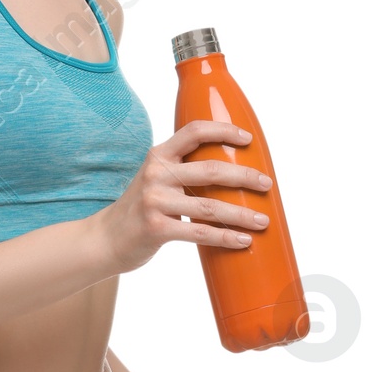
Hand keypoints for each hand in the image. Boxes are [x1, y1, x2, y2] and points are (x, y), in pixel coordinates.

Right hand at [94, 123, 271, 275]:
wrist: (105, 239)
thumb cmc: (141, 209)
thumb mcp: (156, 179)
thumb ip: (182, 170)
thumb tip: (232, 172)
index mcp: (159, 155)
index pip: (195, 131)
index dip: (224, 131)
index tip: (247, 138)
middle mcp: (156, 174)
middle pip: (211, 170)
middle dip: (244, 177)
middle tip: (267, 185)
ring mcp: (154, 202)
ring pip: (209, 207)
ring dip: (241, 214)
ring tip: (263, 220)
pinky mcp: (155, 229)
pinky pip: (198, 233)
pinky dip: (225, 237)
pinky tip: (243, 240)